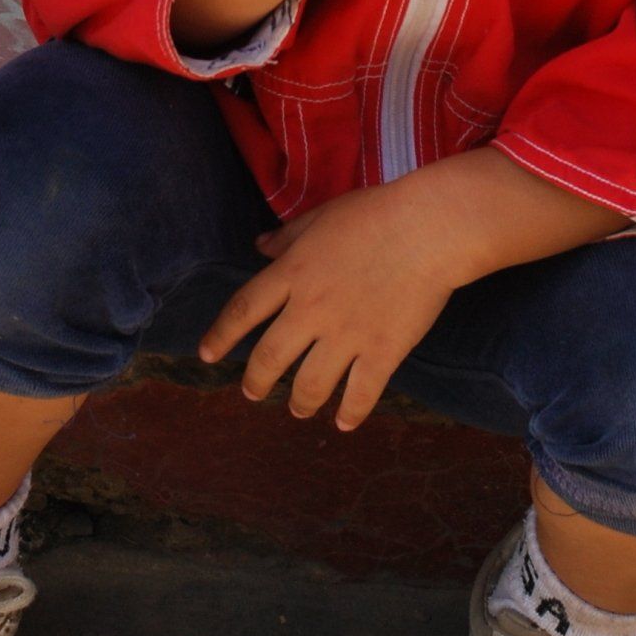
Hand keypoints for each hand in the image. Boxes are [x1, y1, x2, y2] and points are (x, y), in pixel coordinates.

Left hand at [198, 182, 464, 430]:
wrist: (429, 228)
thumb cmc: (377, 213)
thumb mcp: (323, 217)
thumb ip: (288, 237)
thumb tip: (259, 246)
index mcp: (293, 273)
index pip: (243, 310)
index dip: (221, 334)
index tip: (207, 354)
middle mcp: (311, 309)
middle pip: (269, 357)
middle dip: (256, 382)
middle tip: (252, 393)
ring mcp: (346, 334)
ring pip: (310, 384)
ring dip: (300, 403)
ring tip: (299, 411)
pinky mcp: (382, 351)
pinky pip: (360, 394)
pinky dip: (349, 413)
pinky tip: (344, 422)